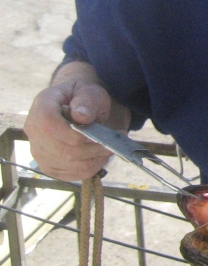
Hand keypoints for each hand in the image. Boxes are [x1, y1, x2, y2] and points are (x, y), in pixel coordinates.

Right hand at [23, 61, 130, 181]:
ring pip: (72, 165)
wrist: (77, 106)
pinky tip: (99, 156)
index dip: (75, 134)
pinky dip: (92, 167)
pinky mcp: (49, 166)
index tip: (97, 133)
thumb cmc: (83, 97)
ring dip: (97, 158)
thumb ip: (86, 101)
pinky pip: (73, 174)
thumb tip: (82, 118)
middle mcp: (34, 131)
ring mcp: (39, 151)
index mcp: (41, 107)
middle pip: (65, 151)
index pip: (49, 126)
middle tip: (115, 141)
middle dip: (95, 148)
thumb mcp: (88, 91)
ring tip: (109, 147)